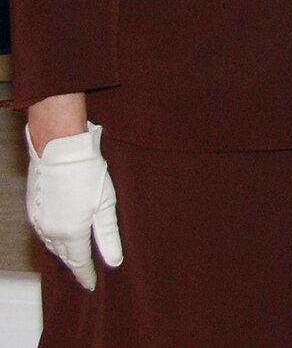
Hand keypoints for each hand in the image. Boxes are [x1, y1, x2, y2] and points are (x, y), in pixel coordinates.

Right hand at [24, 120, 121, 290]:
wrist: (60, 149)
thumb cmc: (87, 173)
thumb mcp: (106, 205)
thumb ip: (109, 236)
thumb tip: (115, 262)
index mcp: (71, 233)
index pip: (80, 262)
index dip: (86, 275)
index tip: (92, 285)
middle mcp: (51, 232)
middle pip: (65, 256)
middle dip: (75, 265)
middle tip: (86, 273)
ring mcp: (39, 221)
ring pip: (52, 245)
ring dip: (64, 253)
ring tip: (75, 258)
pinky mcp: (33, 210)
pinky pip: (44, 233)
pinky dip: (54, 239)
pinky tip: (61, 238)